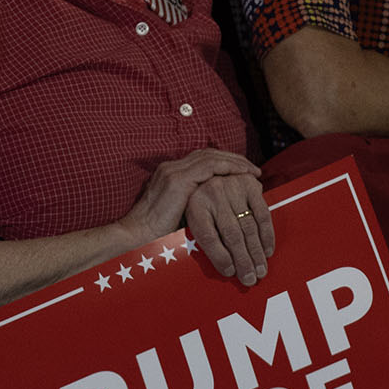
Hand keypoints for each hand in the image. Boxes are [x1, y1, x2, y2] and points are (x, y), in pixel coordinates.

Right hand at [120, 148, 262, 251]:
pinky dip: (228, 168)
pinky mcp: (178, 180)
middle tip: (251, 168)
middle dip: (233, 159)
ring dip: (234, 162)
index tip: (241, 171)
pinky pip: (210, 167)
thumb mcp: (180, 212)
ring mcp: (174, 171)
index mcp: (170, 173)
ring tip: (251, 171)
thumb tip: (218, 209)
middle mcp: (171, 167)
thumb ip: (195, 203)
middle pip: (208, 153)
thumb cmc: (157, 232)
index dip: (224, 162)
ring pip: (211, 157)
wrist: (137, 235)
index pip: (202, 159)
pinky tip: (242, 175)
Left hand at [183, 174, 274, 286]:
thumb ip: (192, 239)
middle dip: (243, 260)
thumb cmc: (194, 205)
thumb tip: (205, 270)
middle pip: (231, 234)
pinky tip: (267, 251)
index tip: (229, 272)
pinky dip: (267, 235)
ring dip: (257, 252)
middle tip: (250, 279)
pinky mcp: (249, 184)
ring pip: (248, 227)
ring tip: (260, 271)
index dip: (219, 257)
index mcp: (193, 205)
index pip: (208, 236)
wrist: (206, 175)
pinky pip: (262, 214)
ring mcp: (232, 187)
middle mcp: (211, 193)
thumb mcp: (184, 219)